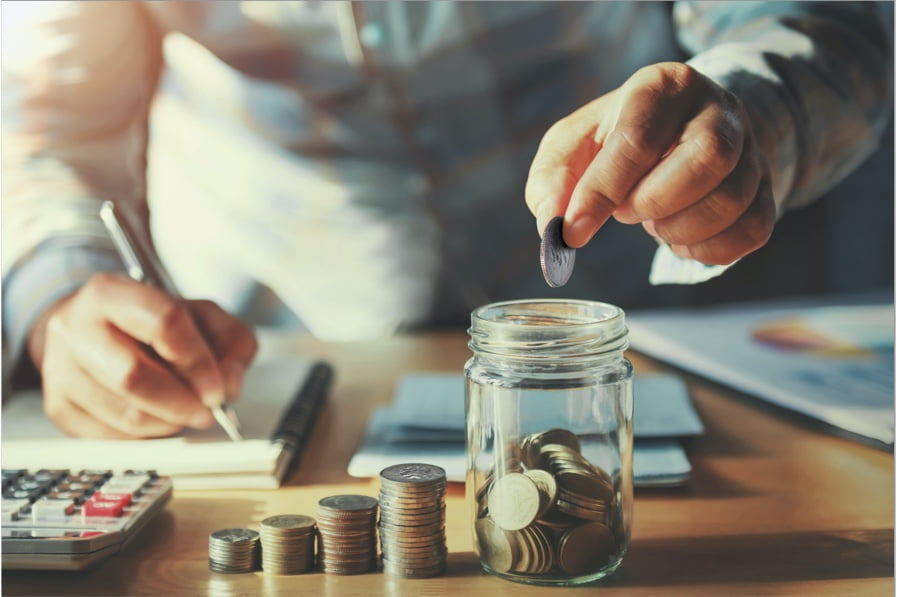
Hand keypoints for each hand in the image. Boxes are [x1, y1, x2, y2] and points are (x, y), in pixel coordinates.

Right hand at [27, 273, 257, 438]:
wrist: (96, 330)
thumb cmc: (153, 323)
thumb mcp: (203, 317)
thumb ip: (231, 342)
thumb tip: (230, 385)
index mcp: (112, 292)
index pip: (163, 323)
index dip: (197, 362)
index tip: (218, 389)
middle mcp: (76, 326)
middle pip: (134, 374)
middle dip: (181, 401)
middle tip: (206, 411)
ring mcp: (60, 368)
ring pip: (123, 412)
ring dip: (167, 422)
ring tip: (185, 412)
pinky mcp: (58, 405)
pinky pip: (110, 435)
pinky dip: (146, 435)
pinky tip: (159, 418)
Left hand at [525, 62, 775, 264]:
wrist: (678, 129)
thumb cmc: (616, 137)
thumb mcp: (574, 145)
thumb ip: (553, 181)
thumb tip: (555, 224)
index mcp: (662, 87)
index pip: (638, 141)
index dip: (601, 194)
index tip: (573, 231)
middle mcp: (718, 110)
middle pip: (706, 160)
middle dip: (653, 202)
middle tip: (626, 211)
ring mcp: (751, 148)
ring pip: (731, 201)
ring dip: (677, 229)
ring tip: (652, 219)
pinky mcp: (766, 187)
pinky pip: (751, 231)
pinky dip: (706, 249)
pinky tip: (680, 236)